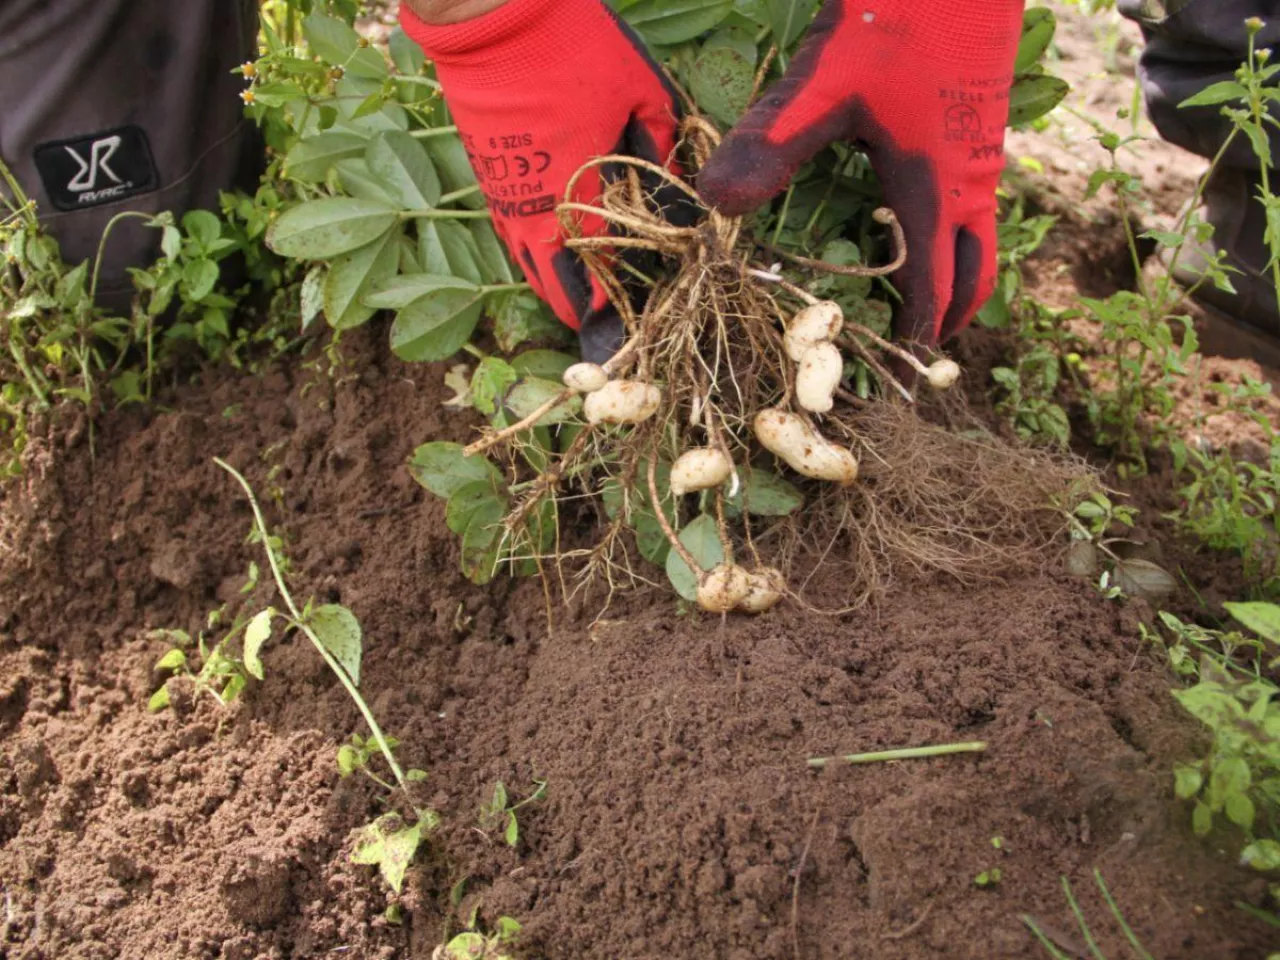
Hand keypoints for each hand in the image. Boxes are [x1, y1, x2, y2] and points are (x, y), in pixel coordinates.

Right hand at [401, 0, 682, 362]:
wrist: (495, 14)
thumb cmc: (576, 50)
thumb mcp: (643, 97)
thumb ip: (665, 156)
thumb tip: (689, 204)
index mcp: (578, 195)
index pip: (599, 274)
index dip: (613, 310)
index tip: (629, 332)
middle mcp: (533, 209)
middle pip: (554, 284)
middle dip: (579, 310)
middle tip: (602, 327)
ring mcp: (502, 194)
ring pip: (527, 263)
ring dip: (553, 284)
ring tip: (579, 302)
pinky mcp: (485, 175)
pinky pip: (509, 233)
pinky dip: (532, 251)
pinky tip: (551, 254)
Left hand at [699, 0, 1023, 346]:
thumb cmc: (895, 16)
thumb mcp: (820, 84)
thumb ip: (771, 145)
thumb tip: (712, 204)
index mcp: (931, 187)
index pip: (932, 283)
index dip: (915, 327)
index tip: (897, 362)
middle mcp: (969, 179)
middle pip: (978, 271)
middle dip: (953, 313)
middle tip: (924, 345)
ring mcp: (983, 148)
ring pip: (983, 233)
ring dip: (959, 271)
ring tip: (924, 290)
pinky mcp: (983, 118)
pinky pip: (980, 196)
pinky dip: (958, 227)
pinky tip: (915, 207)